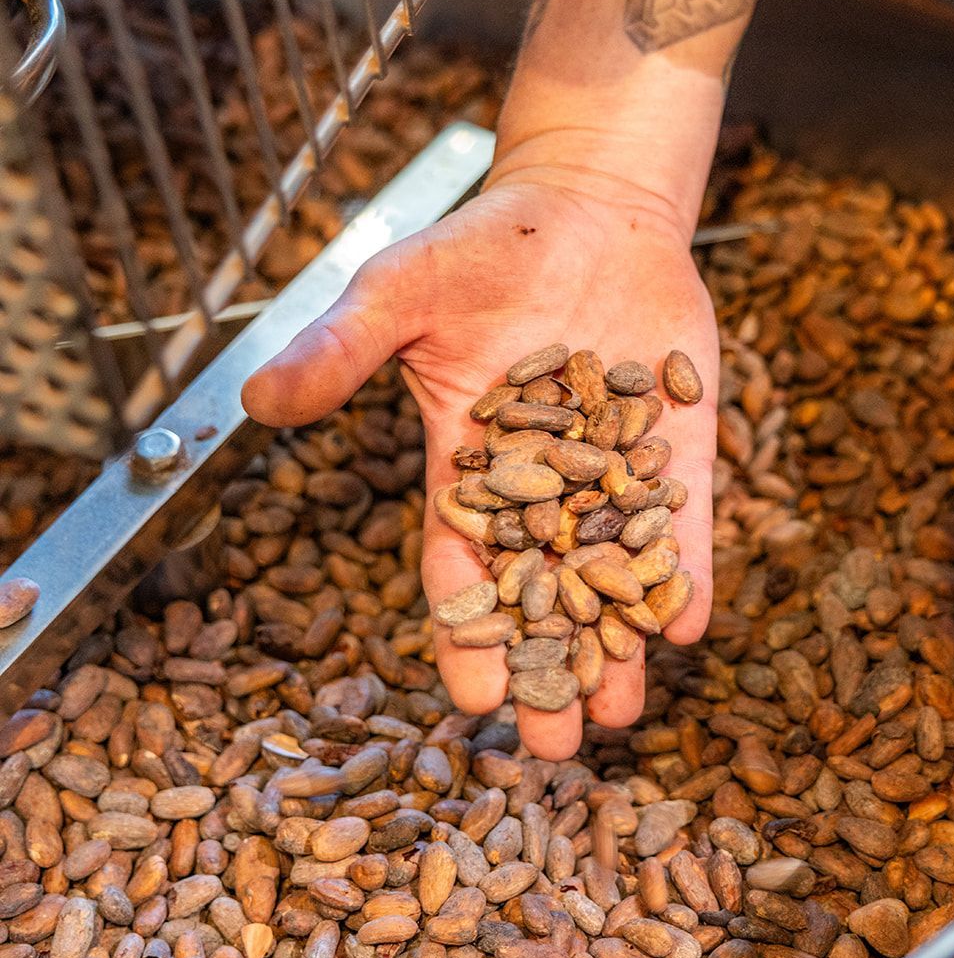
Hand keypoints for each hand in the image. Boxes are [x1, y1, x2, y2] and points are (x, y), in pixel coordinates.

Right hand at [243, 163, 717, 758]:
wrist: (589, 209)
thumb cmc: (484, 247)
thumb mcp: (399, 292)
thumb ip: (340, 350)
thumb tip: (258, 402)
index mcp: (468, 466)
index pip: (460, 567)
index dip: (465, 633)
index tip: (471, 701)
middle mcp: (546, 483)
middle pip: (544, 593)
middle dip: (550, 667)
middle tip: (555, 747)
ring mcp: (619, 467)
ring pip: (617, 572)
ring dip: (621, 642)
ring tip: (621, 714)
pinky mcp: (681, 445)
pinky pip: (684, 518)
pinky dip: (685, 569)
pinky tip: (690, 624)